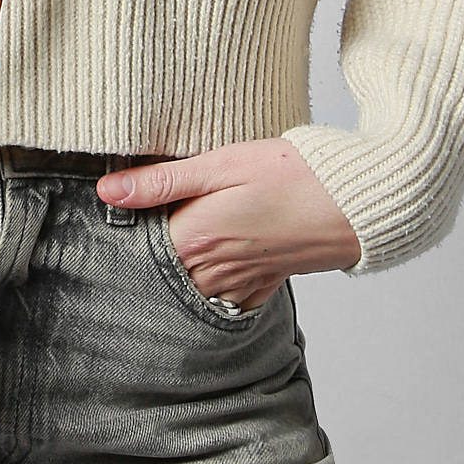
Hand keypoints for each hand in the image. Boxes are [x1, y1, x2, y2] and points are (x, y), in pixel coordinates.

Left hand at [97, 137, 363, 308]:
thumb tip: (108, 191)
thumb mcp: (222, 164)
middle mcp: (211, 273)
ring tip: (180, 237)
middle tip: (139, 226)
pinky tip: (210, 259)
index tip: (114, 213)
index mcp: (194, 239)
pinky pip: (219, 298)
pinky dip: (206, 283)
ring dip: (174, 270)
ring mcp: (236, 286)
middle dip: (143, 253)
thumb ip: (162, 181)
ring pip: (185, 289)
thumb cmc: (292, 175)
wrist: (355, 202)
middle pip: (155, 272)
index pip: (134, 246)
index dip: (122, 229)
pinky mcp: (260, 288)